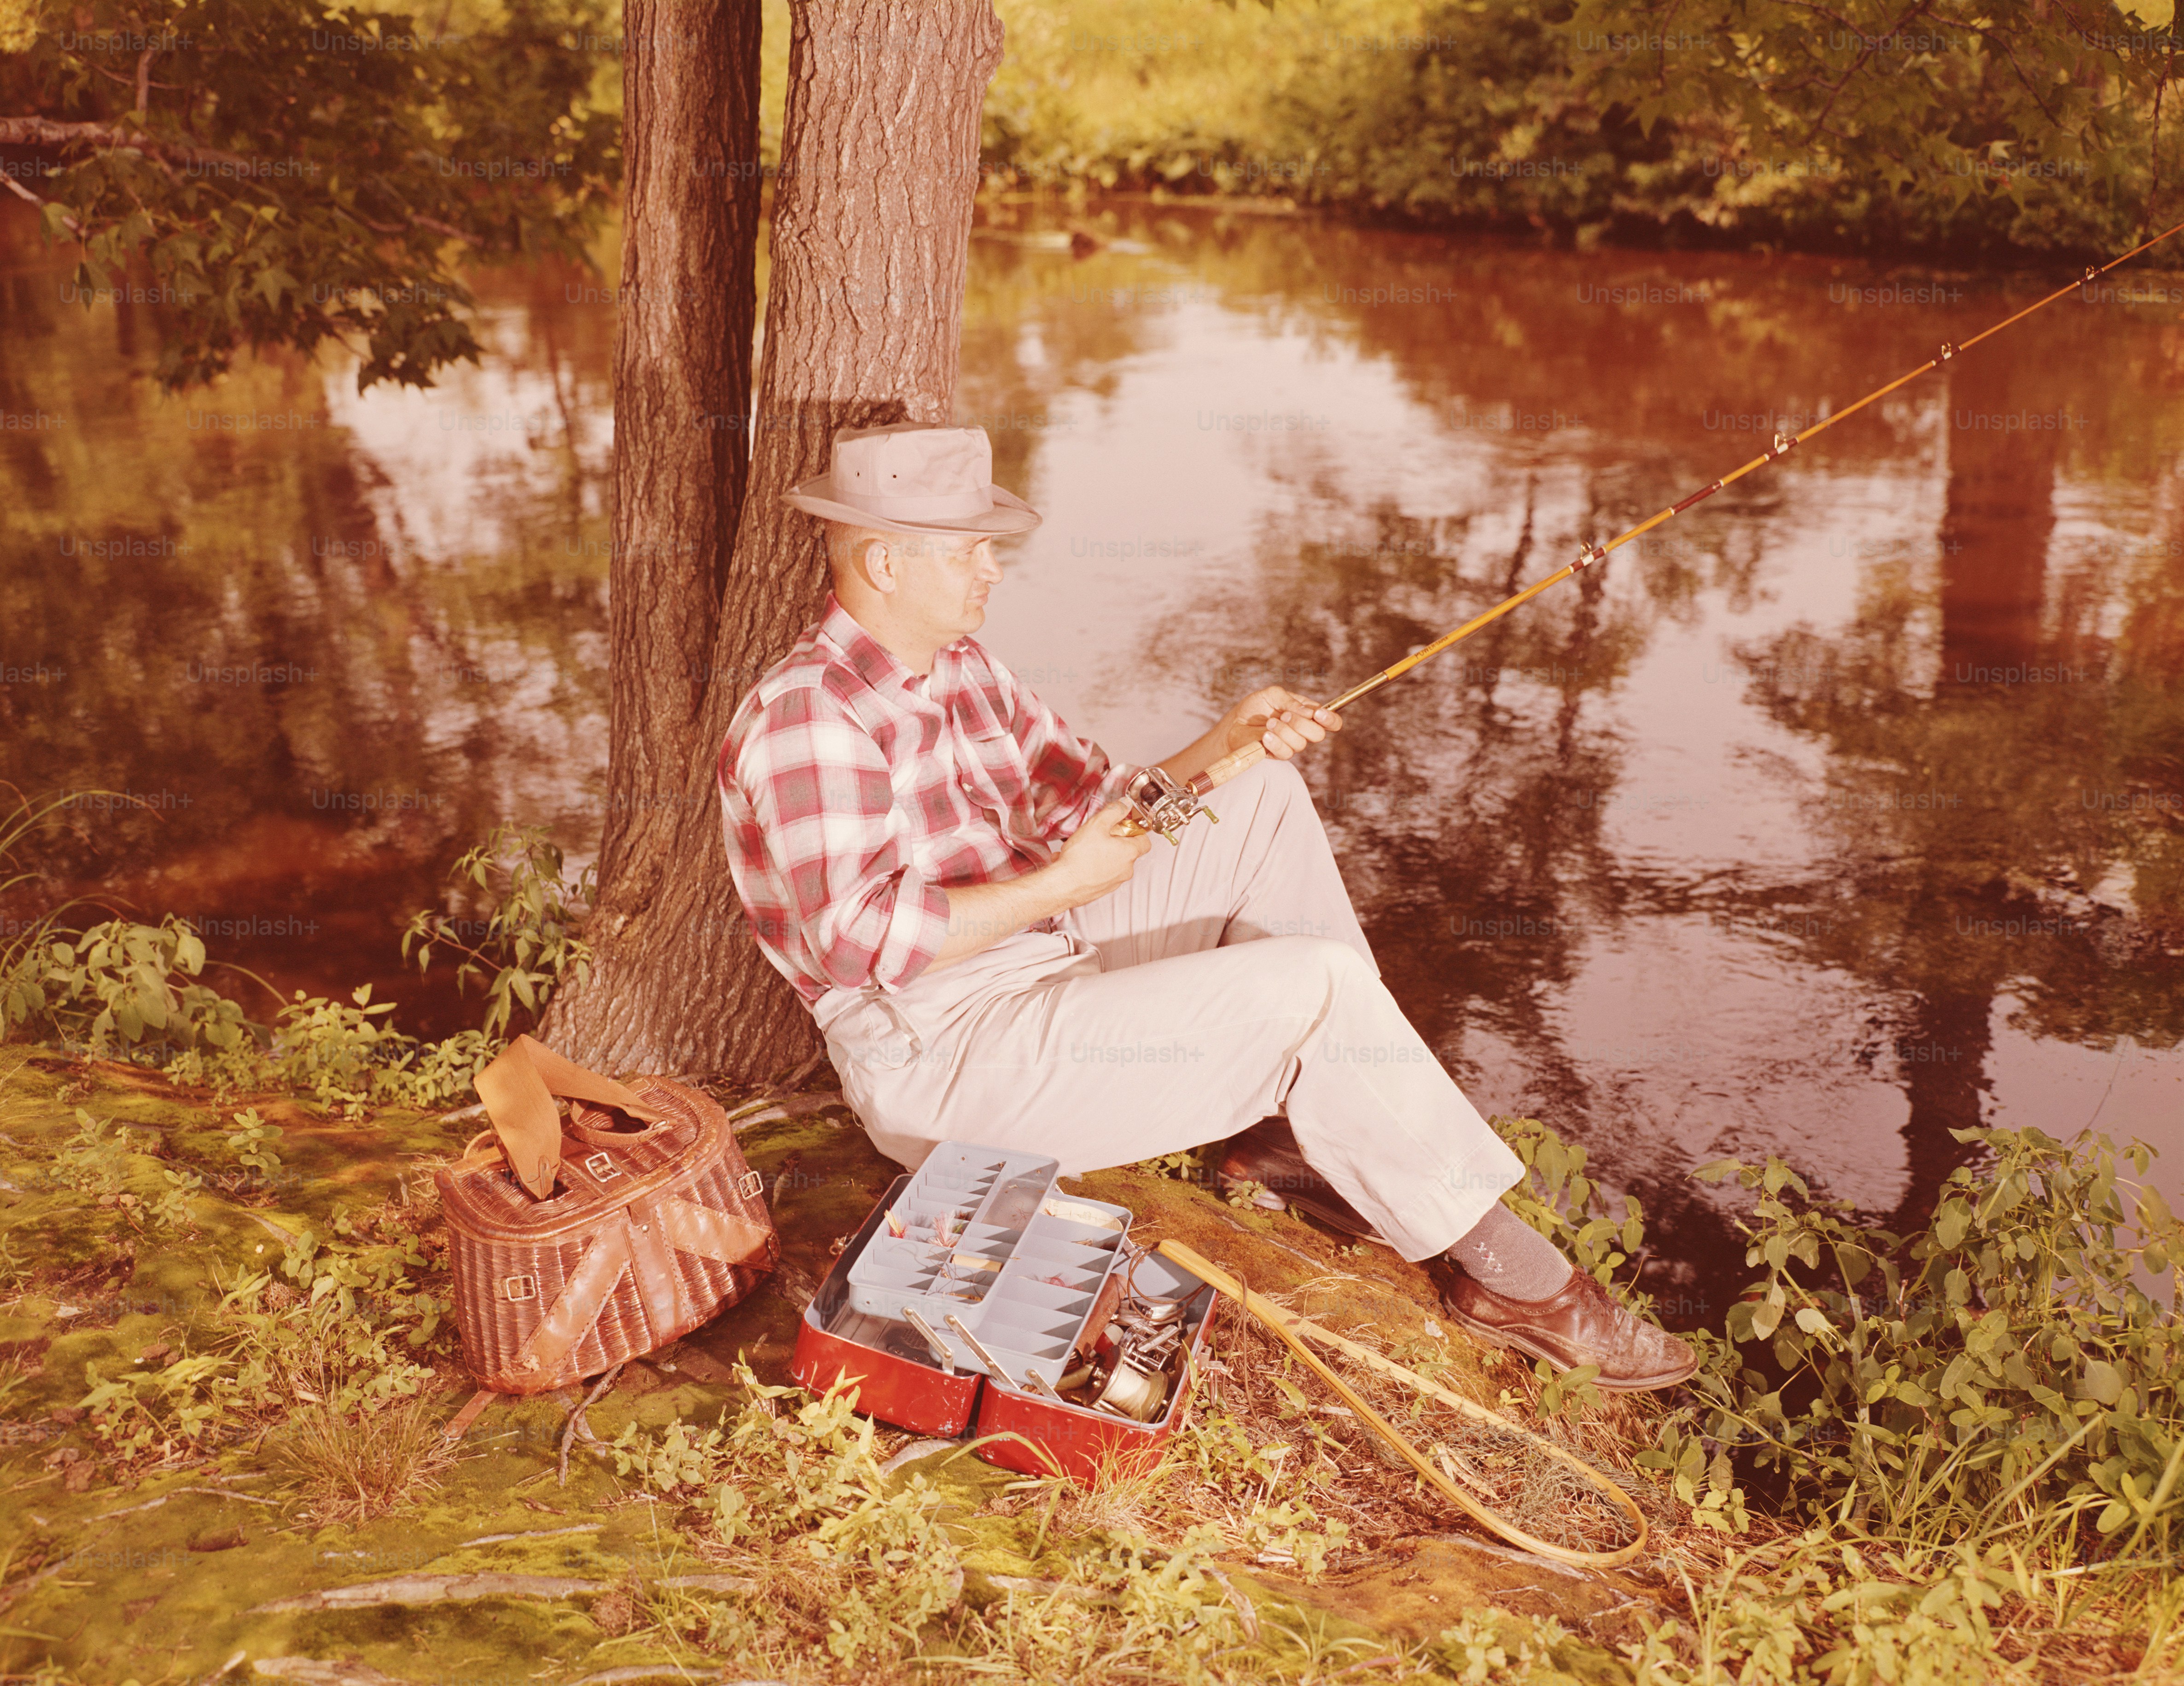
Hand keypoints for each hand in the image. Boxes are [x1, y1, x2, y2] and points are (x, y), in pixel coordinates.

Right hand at [1052, 800, 1151, 904]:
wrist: (1064, 885)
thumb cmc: (1080, 857)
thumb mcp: (1097, 825)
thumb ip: (1114, 812)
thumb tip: (1125, 804)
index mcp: (1129, 853)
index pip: (1144, 840)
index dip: (1134, 830)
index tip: (1121, 826)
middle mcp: (1126, 870)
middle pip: (1127, 850)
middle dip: (1114, 841)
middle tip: (1098, 835)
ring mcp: (1115, 881)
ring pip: (1113, 862)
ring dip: (1102, 854)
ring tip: (1084, 848)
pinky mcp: (1102, 889)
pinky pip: (1102, 874)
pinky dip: (1093, 867)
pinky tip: (1078, 861)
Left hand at [1222, 686, 1342, 760]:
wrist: (1235, 723)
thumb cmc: (1255, 706)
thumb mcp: (1272, 694)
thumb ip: (1290, 701)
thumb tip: (1308, 712)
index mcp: (1307, 713)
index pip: (1331, 721)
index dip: (1330, 719)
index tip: (1318, 715)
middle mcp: (1303, 730)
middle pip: (1318, 734)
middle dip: (1301, 724)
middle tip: (1284, 716)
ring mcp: (1292, 743)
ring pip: (1300, 743)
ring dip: (1283, 731)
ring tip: (1269, 723)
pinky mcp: (1280, 754)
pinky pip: (1286, 753)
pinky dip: (1275, 742)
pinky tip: (1265, 736)